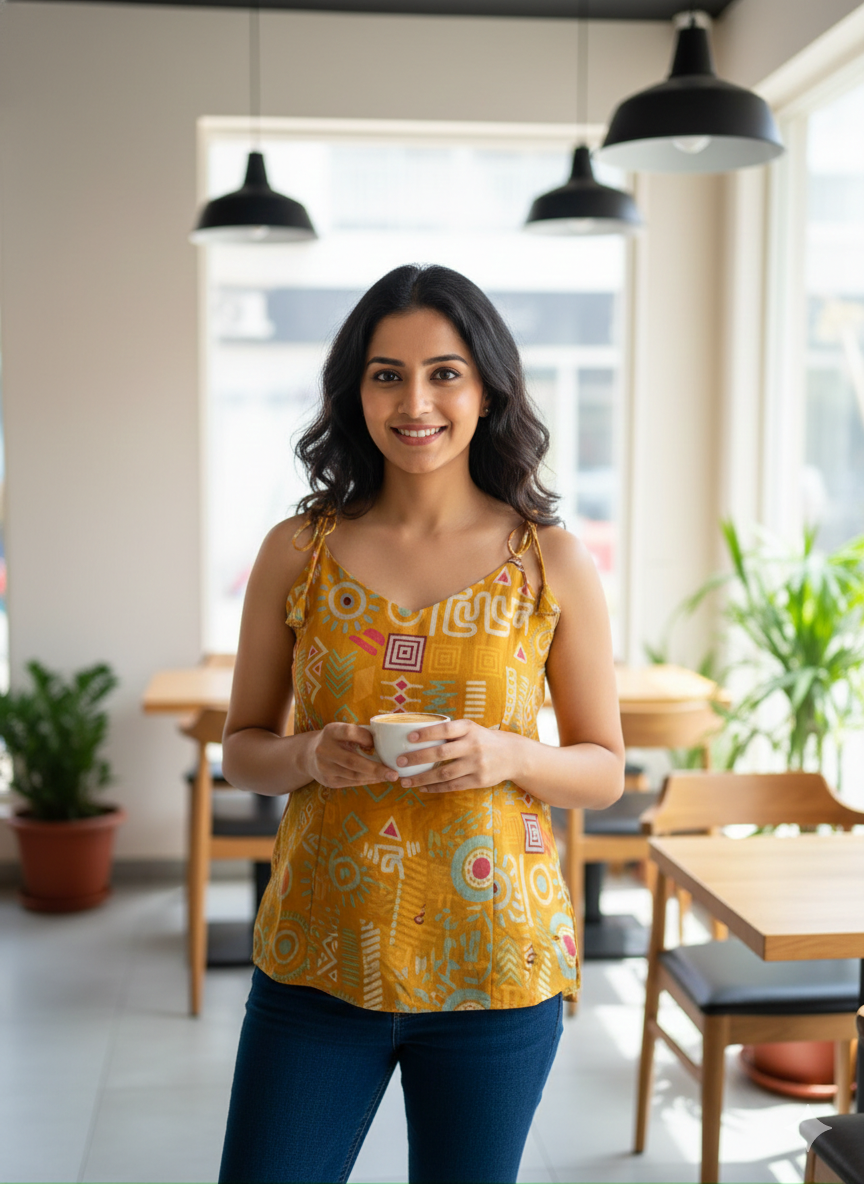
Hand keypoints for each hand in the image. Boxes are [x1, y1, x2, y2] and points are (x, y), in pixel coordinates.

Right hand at [307, 723, 397, 788]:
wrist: (309, 755)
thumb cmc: (336, 740)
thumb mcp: (343, 731)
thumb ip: (361, 733)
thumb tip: (386, 743)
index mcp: (330, 732)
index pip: (348, 732)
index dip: (364, 737)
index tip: (374, 743)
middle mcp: (324, 750)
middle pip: (352, 761)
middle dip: (375, 769)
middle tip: (394, 773)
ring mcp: (325, 767)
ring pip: (353, 775)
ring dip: (374, 777)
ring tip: (390, 776)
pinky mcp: (328, 781)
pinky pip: (351, 782)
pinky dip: (367, 781)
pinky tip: (378, 779)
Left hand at [396, 719, 520, 793]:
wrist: (513, 755)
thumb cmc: (484, 739)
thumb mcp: (472, 729)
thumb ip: (450, 732)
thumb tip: (416, 733)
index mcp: (469, 729)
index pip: (445, 730)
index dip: (427, 733)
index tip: (409, 737)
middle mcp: (473, 746)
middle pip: (441, 753)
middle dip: (418, 758)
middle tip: (399, 762)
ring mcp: (476, 765)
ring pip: (444, 774)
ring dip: (422, 778)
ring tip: (405, 781)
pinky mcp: (479, 781)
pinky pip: (452, 786)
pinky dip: (435, 788)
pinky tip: (422, 788)